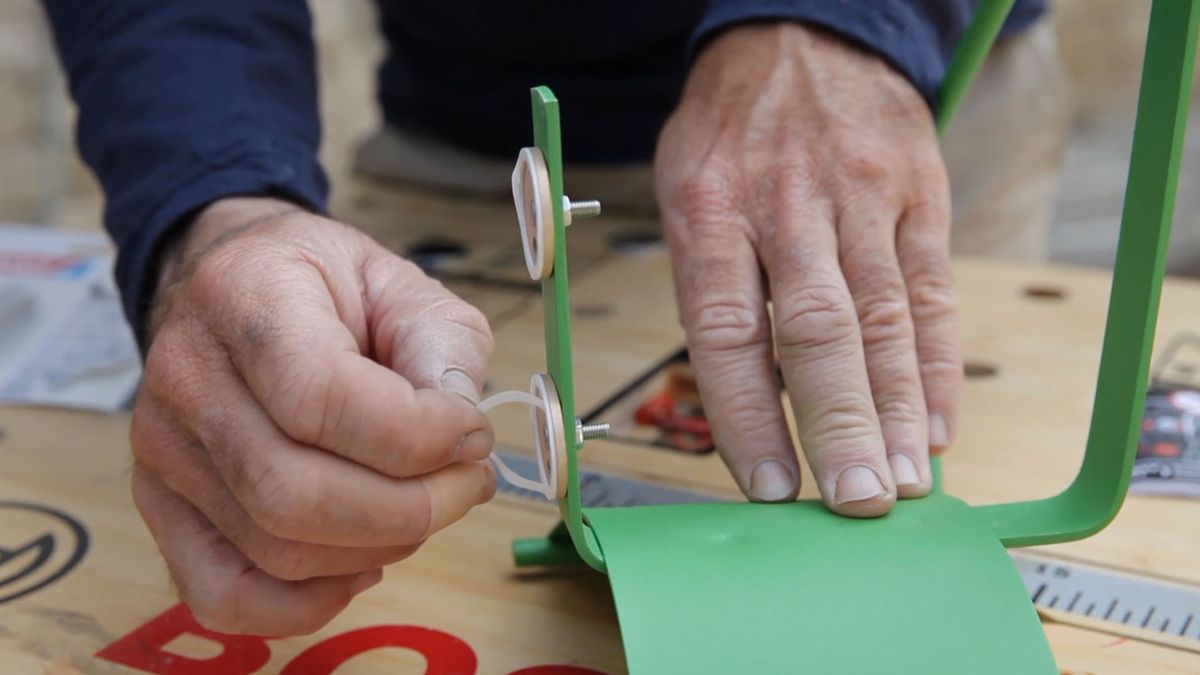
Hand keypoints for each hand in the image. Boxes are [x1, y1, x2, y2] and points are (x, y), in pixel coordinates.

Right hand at [131, 197, 495, 634]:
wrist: (240, 289)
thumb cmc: (327, 286)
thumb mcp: (404, 284)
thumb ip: (444, 348)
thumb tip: (460, 433)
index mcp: (244, 294)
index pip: (319, 397)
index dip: (417, 435)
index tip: (472, 432)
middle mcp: (187, 375)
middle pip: (293, 493)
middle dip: (412, 507)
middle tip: (468, 481)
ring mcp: (164, 450)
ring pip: (275, 550)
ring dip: (381, 546)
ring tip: (429, 504)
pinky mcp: (163, 506)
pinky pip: (225, 593)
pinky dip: (310, 601)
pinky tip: (364, 558)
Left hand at [655, 24, 960, 515]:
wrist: (800, 32)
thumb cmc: (730, 133)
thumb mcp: (686, 189)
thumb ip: (711, 286)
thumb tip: (745, 401)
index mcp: (709, 209)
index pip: (725, 331)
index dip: (748, 416)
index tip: (766, 485)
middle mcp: (785, 204)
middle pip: (815, 332)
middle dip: (837, 427)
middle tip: (855, 502)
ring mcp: (859, 195)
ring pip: (883, 318)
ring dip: (895, 410)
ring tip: (903, 482)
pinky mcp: (916, 191)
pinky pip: (931, 288)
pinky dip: (936, 364)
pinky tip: (937, 424)